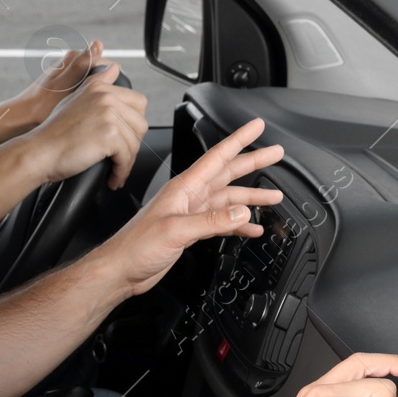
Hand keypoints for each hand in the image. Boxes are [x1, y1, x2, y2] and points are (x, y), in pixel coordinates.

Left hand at [13, 39, 124, 121]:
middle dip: (108, 91)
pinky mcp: (68, 86)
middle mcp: (74, 62)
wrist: (22, 118)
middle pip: (104, 75)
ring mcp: (72, 74)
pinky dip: (90, 102)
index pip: (109, 65)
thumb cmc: (41, 106)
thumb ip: (82, 65)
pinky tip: (86, 114)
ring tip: (97, 113)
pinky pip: (87, 92)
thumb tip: (98, 43)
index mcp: (75, 57)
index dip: (116, 84)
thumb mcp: (65, 85)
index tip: (114, 103)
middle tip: (106, 111)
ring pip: (97, 85)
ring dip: (99, 97)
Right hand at [18, 60, 148, 188]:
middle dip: (132, 144)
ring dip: (127, 161)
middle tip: (120, 157)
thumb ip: (97, 84)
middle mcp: (106, 97)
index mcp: (100, 88)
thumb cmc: (52, 133)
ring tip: (115, 170)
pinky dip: (121, 171)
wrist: (39, 152)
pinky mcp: (109, 135)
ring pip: (135, 142)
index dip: (133, 124)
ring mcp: (108, 115)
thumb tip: (115, 68)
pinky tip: (112, 177)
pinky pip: (127, 157)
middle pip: (140, 124)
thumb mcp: (74, 100)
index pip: (138, 103)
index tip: (124, 138)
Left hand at [100, 117, 283, 295]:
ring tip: (274, 197)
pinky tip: (252, 227)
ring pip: (228, 200)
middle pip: (228, 174)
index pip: (217, 157)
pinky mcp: (190, 231)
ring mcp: (190, 214)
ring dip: (251, 198)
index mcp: (184, 188)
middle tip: (276, 153)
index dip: (239, 140)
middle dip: (254, 162)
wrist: (121, 269)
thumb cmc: (135, 245)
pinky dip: (238, 224)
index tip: (257, 127)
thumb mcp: (176, 230)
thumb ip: (210, 221)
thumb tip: (242, 212)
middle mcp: (189, 197)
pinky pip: (221, 222)